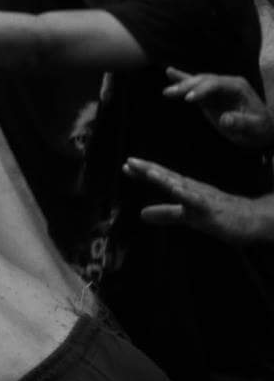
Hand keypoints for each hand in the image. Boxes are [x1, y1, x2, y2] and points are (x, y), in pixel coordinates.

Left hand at [124, 158, 273, 245]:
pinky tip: (176, 189)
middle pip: (169, 177)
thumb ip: (166, 214)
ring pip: (183, 186)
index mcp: (187, 190)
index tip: (126, 165)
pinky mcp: (213, 210)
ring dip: (166, 178)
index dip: (144, 172)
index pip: (163, 178)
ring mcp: (204, 198)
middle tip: (130, 161)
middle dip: (149, 169)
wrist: (253, 220)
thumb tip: (142, 215)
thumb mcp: (188, 216)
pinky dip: (187, 195)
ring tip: (148, 171)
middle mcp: (194, 189)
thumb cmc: (222, 215)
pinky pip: (199, 202)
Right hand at [162, 67, 273, 147]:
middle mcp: (227, 84)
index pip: (216, 84)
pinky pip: (195, 87)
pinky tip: (170, 72)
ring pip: (197, 82)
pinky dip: (182, 79)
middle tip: (170, 93)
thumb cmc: (260, 128)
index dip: (202, 90)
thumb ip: (242, 122)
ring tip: (167, 92)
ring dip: (181, 85)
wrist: (261, 129)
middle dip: (186, 86)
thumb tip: (225, 119)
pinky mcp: (210, 96)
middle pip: (204, 80)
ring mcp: (218, 89)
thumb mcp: (255, 127)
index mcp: (238, 87)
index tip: (188, 100)